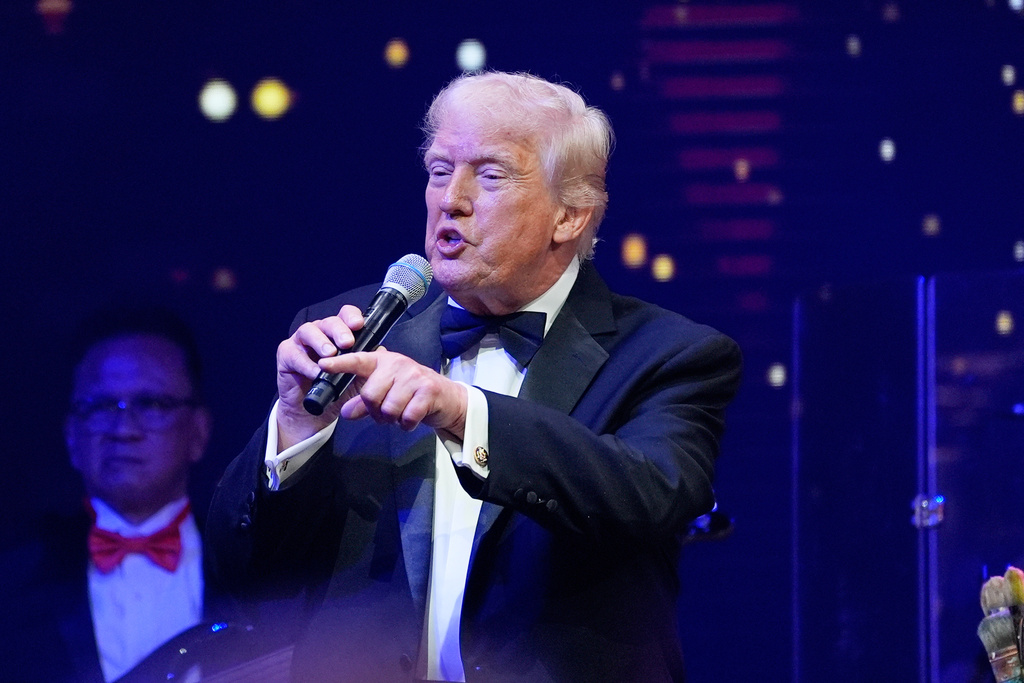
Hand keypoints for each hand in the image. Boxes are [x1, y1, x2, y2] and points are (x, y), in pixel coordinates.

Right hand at [275, 305, 364, 449]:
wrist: (314, 414)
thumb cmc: (337, 390)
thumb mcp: (358, 377)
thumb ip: (369, 363)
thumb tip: (382, 351)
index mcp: (338, 334)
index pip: (345, 316)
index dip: (351, 317)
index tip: (359, 325)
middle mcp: (320, 333)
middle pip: (329, 322)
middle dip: (339, 330)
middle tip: (347, 342)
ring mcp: (301, 342)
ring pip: (309, 331)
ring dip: (321, 341)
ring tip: (330, 354)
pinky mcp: (286, 354)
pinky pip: (294, 354)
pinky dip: (306, 363)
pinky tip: (315, 372)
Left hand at [320, 348, 467, 439]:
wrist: (447, 398)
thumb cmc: (412, 394)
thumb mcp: (386, 394)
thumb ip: (364, 402)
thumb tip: (345, 412)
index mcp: (383, 361)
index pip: (357, 361)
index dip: (339, 363)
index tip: (323, 365)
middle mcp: (397, 364)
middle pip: (370, 394)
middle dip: (375, 411)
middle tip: (385, 413)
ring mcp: (414, 376)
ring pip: (388, 408)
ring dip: (392, 420)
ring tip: (400, 414)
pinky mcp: (428, 390)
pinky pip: (407, 416)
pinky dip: (407, 424)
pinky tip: (412, 418)